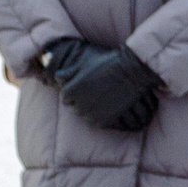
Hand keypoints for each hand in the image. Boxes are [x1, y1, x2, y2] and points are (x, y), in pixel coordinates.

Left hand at [45, 40, 162, 131]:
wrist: (131, 73)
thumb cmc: (107, 64)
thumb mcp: (84, 64)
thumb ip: (67, 73)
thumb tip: (56, 79)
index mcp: (73, 90)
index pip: (65, 97)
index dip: (73, 91)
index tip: (83, 85)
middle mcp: (81, 103)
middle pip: (74, 107)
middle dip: (80, 100)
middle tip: (94, 91)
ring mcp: (93, 113)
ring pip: (84, 115)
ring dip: (89, 109)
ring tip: (101, 97)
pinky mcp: (105, 120)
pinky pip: (95, 122)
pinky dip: (99, 116)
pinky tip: (107, 105)